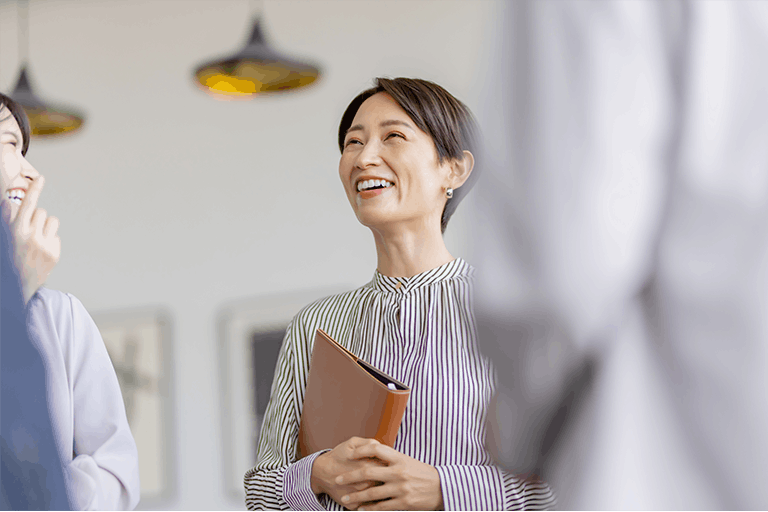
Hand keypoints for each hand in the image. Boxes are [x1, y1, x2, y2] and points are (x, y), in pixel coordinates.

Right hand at [1, 176, 59, 303]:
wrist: (16, 286)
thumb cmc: (8, 258)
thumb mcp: (4, 237)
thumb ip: (6, 219)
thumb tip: (6, 200)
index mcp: (15, 230)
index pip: (27, 204)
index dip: (35, 189)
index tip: (41, 178)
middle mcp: (31, 236)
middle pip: (41, 212)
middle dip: (35, 218)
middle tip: (28, 231)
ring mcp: (44, 245)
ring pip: (52, 221)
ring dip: (45, 226)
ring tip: (35, 239)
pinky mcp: (55, 253)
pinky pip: (56, 236)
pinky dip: (49, 240)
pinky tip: (40, 250)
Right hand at [310, 437, 386, 505]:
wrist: (320, 472)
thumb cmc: (338, 456)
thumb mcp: (352, 442)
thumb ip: (370, 442)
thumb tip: (383, 447)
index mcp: (367, 465)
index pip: (387, 467)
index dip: (388, 466)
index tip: (387, 464)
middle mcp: (365, 482)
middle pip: (385, 483)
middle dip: (386, 479)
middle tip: (384, 476)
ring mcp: (359, 496)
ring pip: (378, 497)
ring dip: (381, 492)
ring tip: (379, 486)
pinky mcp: (353, 506)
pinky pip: (368, 506)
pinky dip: (372, 503)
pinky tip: (371, 496)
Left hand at [336, 439, 442, 510]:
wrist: (442, 488)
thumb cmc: (422, 473)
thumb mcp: (408, 461)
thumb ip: (391, 459)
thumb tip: (372, 453)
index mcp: (399, 458)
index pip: (375, 449)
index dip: (360, 451)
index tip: (348, 455)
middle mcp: (398, 472)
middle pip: (368, 473)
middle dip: (349, 477)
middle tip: (337, 480)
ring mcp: (400, 489)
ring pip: (372, 493)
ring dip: (356, 496)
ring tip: (344, 498)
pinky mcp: (403, 503)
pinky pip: (382, 507)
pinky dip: (369, 509)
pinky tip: (360, 509)